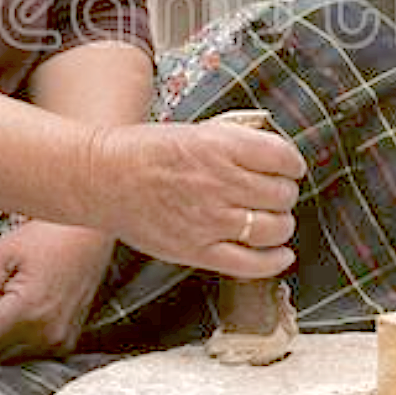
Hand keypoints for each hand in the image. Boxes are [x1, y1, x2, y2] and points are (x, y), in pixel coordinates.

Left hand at [0, 221, 116, 360]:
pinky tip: (22, 314)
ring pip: (8, 359)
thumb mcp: (3, 254)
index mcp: (26, 313)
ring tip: (6, 304)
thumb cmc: (48, 237)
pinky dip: (18, 340)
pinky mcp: (66, 344)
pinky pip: (29, 355)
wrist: (91, 235)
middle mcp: (46, 335)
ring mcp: (59, 342)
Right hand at [82, 120, 305, 277]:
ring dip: (282, 225)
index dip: (292, 165)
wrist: (103, 176)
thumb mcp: (196, 130)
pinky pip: (251, 263)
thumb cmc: (146, 151)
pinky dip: (274, 261)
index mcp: (221, 146)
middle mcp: (220, 182)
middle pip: (283, 194)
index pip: (283, 157)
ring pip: (274, 228)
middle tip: (274, 195)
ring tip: (273, 222)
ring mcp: (210, 220)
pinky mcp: (197, 250)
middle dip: (284, 194)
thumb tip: (273, 156)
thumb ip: (235, 142)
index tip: (289, 169)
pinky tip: (280, 254)